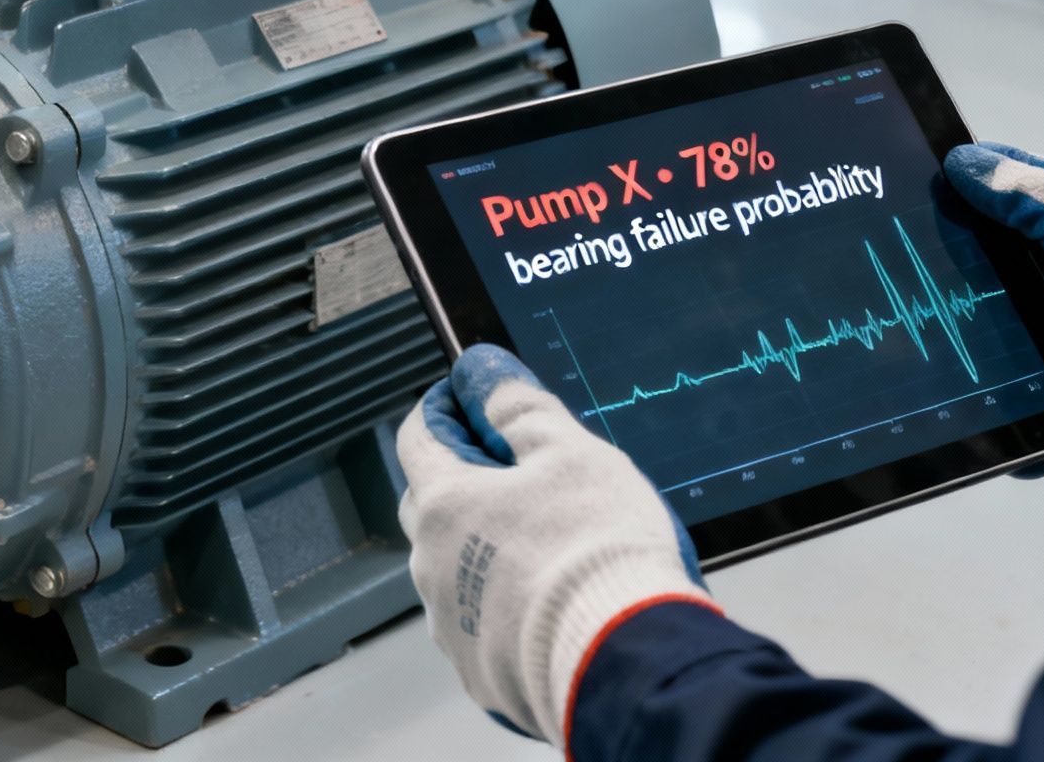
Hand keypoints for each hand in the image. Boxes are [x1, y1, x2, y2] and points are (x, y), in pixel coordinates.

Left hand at [396, 344, 714, 744]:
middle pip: (432, 501)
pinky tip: (553, 596)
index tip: (476, 400)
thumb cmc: (597, 549)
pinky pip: (481, 621)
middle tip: (523, 469)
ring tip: (551, 541)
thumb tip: (483, 373)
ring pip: (456, 565)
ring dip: (487, 545)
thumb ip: (517, 407)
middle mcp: (431, 566)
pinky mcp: (479, 671)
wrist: (625, 657)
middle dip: (467, 476)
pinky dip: (506, 602)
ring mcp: (452, 623)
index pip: (419, 435)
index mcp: (442, 504)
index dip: (447, 408)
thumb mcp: (568, 451)